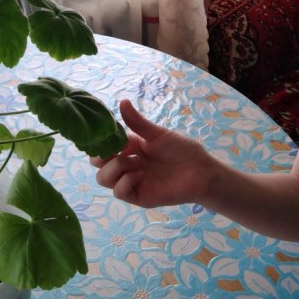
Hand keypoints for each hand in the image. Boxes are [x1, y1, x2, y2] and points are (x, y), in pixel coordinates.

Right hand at [93, 99, 213, 207]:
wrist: (200, 171)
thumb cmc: (181, 150)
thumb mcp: (157, 134)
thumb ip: (137, 122)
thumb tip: (122, 101)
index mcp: (129, 148)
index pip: (103, 147)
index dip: (101, 143)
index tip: (108, 137)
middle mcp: (126, 165)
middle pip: (98, 165)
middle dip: (102, 157)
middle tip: (120, 151)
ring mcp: (131, 181)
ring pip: (103, 179)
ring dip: (115, 168)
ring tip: (136, 162)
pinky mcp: (138, 196)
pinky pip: (119, 192)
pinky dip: (125, 182)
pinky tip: (140, 175)